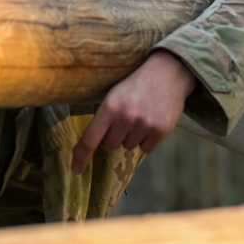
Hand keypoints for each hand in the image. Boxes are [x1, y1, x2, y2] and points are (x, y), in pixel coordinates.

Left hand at [71, 50, 196, 174]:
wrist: (168, 73)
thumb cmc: (135, 85)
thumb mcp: (113, 96)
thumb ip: (103, 118)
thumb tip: (92, 145)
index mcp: (109, 108)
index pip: (89, 140)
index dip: (80, 157)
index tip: (76, 171)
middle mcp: (125, 118)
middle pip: (109, 145)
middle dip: (112, 136)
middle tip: (123, 119)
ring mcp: (144, 125)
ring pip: (128, 147)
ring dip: (131, 137)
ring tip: (139, 116)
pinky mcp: (161, 131)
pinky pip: (146, 149)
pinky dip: (147, 140)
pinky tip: (151, 122)